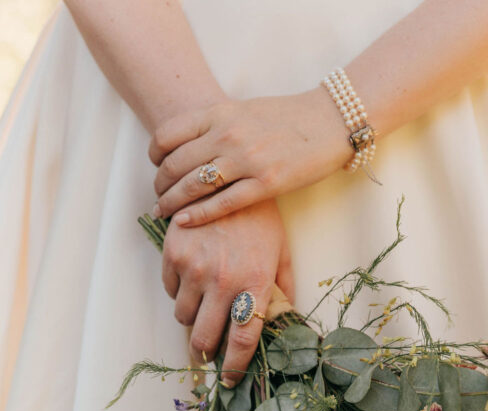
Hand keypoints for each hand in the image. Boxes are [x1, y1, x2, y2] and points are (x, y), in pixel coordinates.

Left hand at [149, 89, 349, 225]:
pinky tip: (183, 222)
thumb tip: (193, 142)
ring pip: (193, 185)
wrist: (330, 122)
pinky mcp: (265, 184)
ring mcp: (246, 160)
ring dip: (172, 201)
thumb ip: (218, 124)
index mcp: (220, 112)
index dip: (154, 154)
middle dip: (160, 184)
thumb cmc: (289, 117)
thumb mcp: (245, 110)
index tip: (155, 166)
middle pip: (175, 163)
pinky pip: (221, 204)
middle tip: (157, 197)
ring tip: (163, 212)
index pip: (168, 134)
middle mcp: (228, 134)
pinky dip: (197, 215)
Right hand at [162, 199, 294, 384]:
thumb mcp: (281, 251)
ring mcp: (195, 268)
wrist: (226, 174)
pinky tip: (191, 278)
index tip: (230, 381)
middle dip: (205, 352)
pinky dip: (179, 291)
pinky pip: (170, 289)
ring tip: (203, 307)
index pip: (242, 340)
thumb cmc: (260, 216)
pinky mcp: (174, 253)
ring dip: (193, 319)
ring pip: (183, 316)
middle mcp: (223, 281)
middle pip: (204, 339)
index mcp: (254, 284)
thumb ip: (282, 289)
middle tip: (208, 354)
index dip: (235, 367)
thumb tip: (285, 321)